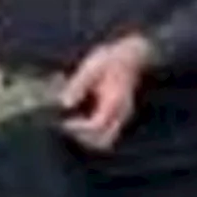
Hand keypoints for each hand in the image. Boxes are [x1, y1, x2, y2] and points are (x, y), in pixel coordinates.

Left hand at [61, 35, 152, 151]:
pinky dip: (92, 133)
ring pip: (106, 140)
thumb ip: (78, 85)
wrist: (132, 56)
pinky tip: (80, 119)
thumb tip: (64, 103)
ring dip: (88, 138)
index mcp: (114, 102)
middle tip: (68, 126)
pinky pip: (106, 133)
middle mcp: (121, 114)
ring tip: (72, 125)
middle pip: (103, 141)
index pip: (97, 125)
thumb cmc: (111, 59)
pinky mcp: (118, 116)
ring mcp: (121, 117)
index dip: (79, 128)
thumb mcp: (91, 67)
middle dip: (84, 138)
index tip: (64, 122)